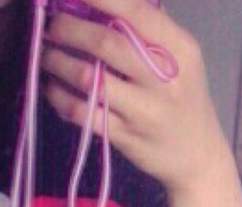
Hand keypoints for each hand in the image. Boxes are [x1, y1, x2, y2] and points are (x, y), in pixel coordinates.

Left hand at [40, 0, 229, 196]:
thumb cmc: (183, 98)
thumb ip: (149, 32)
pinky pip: (83, 113)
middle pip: (106, 43)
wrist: (196, 156)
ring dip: (58, 63)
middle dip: (69, 30)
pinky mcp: (124, 137)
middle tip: (51, 27)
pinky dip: (60, 98)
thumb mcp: (181, 59)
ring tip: (46, 56)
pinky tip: (52, 89)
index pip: (136, 13)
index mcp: (180, 49)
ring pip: (89, 79)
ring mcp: (143, 111)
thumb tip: (101, 4)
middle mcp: (163, 78)